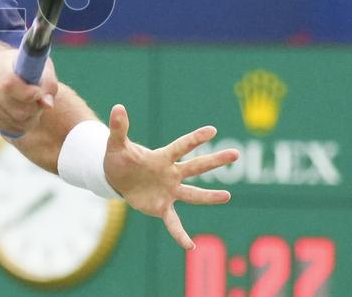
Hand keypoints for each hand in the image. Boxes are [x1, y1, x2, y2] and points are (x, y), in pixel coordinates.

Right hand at [0, 42, 58, 134]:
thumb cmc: (22, 67)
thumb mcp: (38, 66)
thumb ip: (47, 83)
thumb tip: (47, 104)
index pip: (9, 85)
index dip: (28, 94)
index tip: (39, 92)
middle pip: (17, 110)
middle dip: (34, 109)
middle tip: (39, 101)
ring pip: (15, 122)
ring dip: (29, 118)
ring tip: (31, 104)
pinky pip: (9, 128)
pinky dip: (20, 123)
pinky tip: (21, 110)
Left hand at [102, 104, 238, 249]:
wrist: (116, 178)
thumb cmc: (120, 159)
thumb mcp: (116, 144)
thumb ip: (119, 127)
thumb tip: (118, 106)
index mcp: (162, 157)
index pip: (181, 146)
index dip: (195, 138)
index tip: (212, 130)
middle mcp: (171, 174)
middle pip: (196, 166)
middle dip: (215, 160)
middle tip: (235, 154)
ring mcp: (169, 191)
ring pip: (193, 194)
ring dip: (209, 196)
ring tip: (227, 196)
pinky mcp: (162, 207)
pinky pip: (174, 223)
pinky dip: (180, 235)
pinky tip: (189, 246)